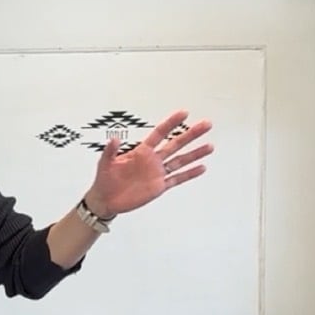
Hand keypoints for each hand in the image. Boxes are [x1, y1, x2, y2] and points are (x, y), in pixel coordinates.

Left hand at [83, 111, 213, 218]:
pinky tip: (201, 168)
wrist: (105, 200)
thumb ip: (110, 151)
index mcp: (140, 152)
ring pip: (180, 161)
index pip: (159, 134)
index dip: (171, 123)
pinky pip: (177, 179)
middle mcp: (152, 161)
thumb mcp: (104, 164)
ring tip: (209, 146)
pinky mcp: (158, 187)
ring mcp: (157, 173)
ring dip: (195, 154)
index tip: (183, 114)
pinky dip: (189, 174)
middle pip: (175, 144)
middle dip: (190, 134)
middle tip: (205, 124)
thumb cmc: (104, 180)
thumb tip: (114, 138)